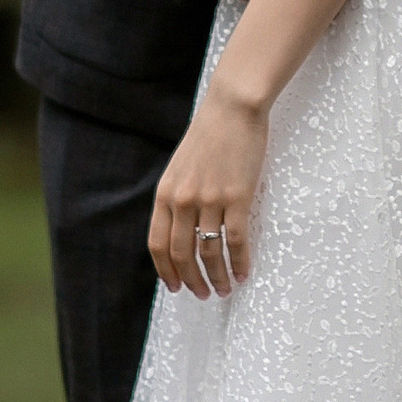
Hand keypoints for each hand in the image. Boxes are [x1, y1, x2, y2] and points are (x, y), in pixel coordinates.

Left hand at [150, 84, 267, 294]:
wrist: (233, 107)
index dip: (165, 271)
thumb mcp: (181, 167)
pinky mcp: (237, 197)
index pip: (158, 244)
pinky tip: (244, 272)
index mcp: (166, 193)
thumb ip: (178, 197)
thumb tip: (183, 230)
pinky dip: (240, 261)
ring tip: (225, 289)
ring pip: (209, 252)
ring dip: (217, 277)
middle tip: (203, 294)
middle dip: (192, 281)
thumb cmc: (210, 134)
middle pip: (182, 254)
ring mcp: (209, 199)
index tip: (175, 287)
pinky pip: (236, 240)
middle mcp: (183, 200)